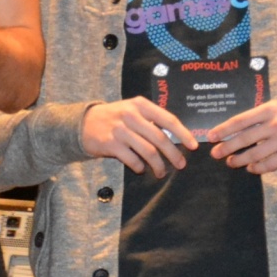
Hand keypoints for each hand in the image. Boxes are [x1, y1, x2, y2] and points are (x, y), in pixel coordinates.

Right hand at [82, 97, 199, 173]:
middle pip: (160, 138)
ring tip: (161, 172)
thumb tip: (176, 137)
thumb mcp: (132, 110)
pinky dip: (139, 167)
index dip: (183, 134)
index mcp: (141, 105)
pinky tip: (141, 169)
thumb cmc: (114, 117)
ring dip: (158, 165)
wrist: (83, 123)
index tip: (193, 146)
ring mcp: (120, 129)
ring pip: (148, 151)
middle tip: (181, 164)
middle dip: (173, 154)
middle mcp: (131, 115)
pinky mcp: (110, 143)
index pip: (168, 119)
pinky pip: (132, 159)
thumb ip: (151, 119)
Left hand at [211, 97, 276, 174]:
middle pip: (244, 138)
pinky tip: (251, 168)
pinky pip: (270, 164)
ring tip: (231, 162)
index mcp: (269, 109)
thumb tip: (238, 127)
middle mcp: (275, 124)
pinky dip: (258, 168)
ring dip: (240, 160)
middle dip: (226, 147)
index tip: (212, 136)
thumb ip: (261, 115)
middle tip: (215, 154)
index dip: (224, 129)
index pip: (240, 120)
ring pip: (255, 154)